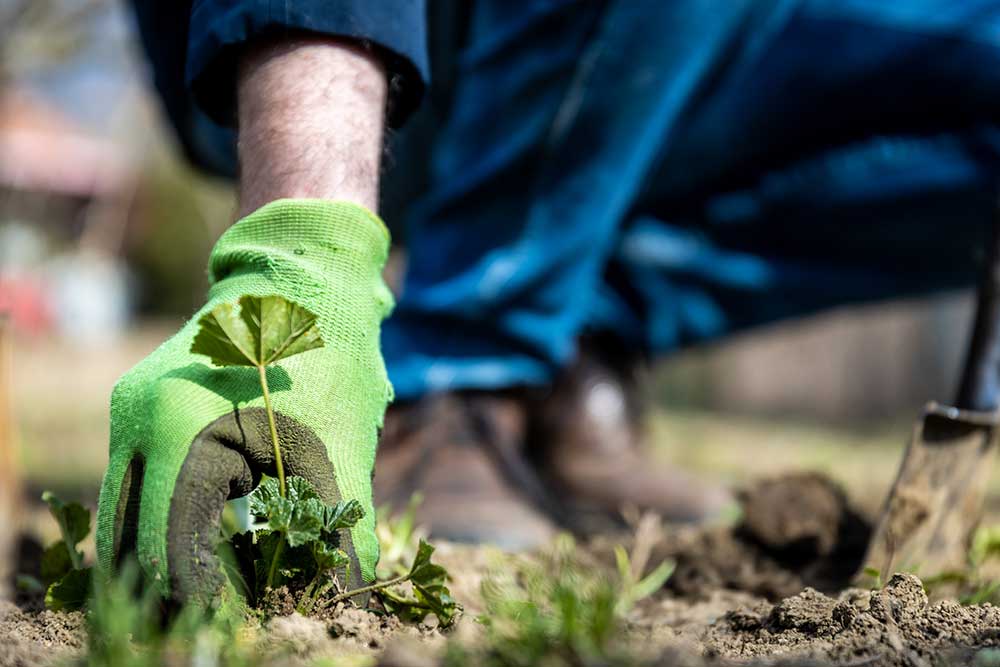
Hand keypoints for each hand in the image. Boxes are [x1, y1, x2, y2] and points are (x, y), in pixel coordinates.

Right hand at [95, 200, 393, 605]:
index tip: (221, 619)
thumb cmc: (327, 357)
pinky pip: (132, 476)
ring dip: (149, 552)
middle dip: (160, 582)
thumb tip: (346, 586)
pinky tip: (189, 537)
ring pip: (119, 508)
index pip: (168, 543)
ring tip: (191, 590)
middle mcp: (138, 420)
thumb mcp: (339, 444)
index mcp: (179, 432)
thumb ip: (338, 521)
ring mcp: (131, 408)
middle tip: (198, 616)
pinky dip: (152, 513)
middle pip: (125, 535)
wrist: (302, 275)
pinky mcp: (140, 401)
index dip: (194, 593)